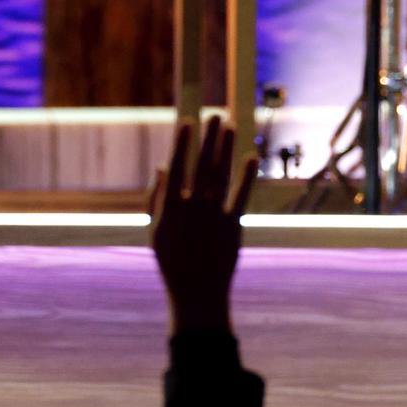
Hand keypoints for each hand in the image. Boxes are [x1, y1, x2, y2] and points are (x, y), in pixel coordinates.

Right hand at [147, 117, 256, 335]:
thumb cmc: (171, 261)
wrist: (197, 292)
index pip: (178, 167)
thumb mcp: (155, 229)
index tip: (187, 121)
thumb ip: (157, 196)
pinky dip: (247, 176)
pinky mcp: (233, 225)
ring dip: (226, 148)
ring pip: (221, 174)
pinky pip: (241, 196)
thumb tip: (162, 166)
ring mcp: (214, 215)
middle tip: (215, 114)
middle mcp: (194, 206)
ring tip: (229, 126)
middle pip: (203, 164)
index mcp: (171, 206)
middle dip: (209, 138)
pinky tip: (251, 156)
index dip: (182, 143)